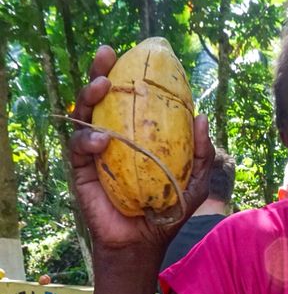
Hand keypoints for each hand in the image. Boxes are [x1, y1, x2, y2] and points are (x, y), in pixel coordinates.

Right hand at [69, 45, 213, 249]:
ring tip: (100, 88)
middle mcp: (112, 137)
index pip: (128, 98)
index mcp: (136, 133)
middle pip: (100, 98)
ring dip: (88, 96)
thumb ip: (201, 152)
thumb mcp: (194, 181)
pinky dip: (88, 140)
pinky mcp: (81, 170)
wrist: (144, 242)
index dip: (127, 73)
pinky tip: (102, 141)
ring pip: (83, 115)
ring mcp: (95, 152)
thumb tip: (202, 117)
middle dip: (100, 71)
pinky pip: (78, 147)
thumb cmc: (169, 211)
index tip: (132, 51)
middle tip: (106, 54)